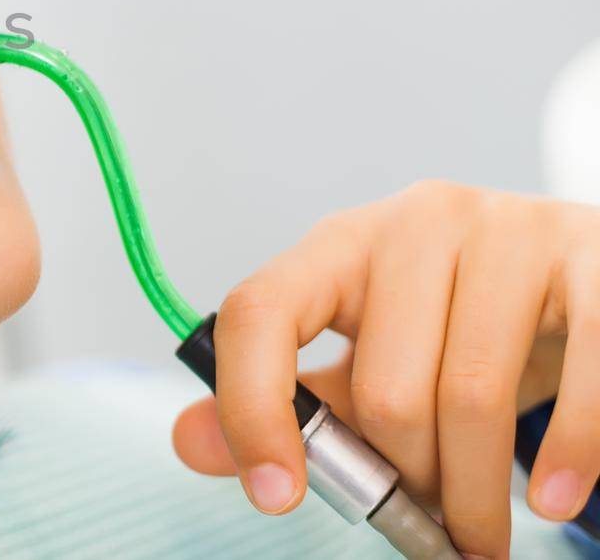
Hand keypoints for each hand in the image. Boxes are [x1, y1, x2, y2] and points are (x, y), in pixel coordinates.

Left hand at [170, 180, 597, 559]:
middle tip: (425, 525)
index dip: (250, 407)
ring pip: (469, 394)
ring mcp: (508, 231)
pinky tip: (550, 500)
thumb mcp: (370, 351)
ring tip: (478, 537)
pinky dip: (567, 452)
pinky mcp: (590, 257)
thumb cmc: (460, 325)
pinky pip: (581, 374)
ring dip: (474, 495)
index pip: (258, 311)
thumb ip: (287, 400)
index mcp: (339, 244)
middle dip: (403, 482)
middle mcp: (416, 222)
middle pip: (382, 386)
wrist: (582, 280)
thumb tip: (190, 443)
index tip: (274, 496)